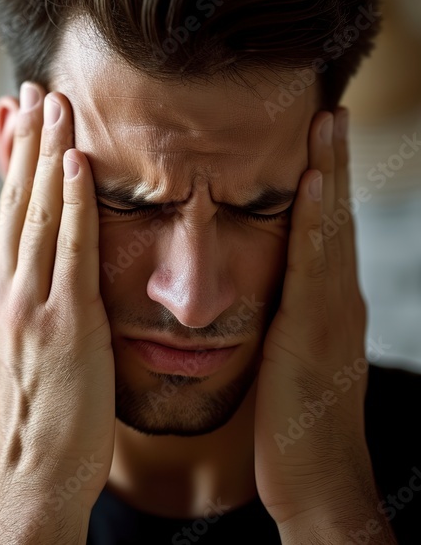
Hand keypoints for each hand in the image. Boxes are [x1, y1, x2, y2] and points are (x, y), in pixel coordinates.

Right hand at [0, 83, 114, 543]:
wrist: (35, 470)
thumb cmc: (40, 418)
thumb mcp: (21, 351)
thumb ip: (27, 306)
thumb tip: (34, 276)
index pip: (8, 214)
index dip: (15, 162)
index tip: (22, 118)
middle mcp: (6, 290)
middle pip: (16, 201)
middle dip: (25, 141)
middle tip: (34, 88)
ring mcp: (31, 303)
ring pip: (37, 212)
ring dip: (46, 153)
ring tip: (53, 103)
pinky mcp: (63, 320)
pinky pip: (68, 248)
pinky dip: (71, 200)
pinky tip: (75, 161)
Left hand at [253, 108, 391, 539]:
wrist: (316, 486)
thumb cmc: (290, 428)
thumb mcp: (282, 362)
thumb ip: (278, 325)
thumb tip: (259, 300)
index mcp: (319, 306)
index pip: (318, 231)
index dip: (319, 182)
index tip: (311, 134)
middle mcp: (333, 302)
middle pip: (333, 219)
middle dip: (332, 162)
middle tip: (328, 107)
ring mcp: (332, 317)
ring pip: (331, 232)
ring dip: (330, 174)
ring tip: (327, 122)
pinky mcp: (319, 335)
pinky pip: (316, 269)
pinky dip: (318, 223)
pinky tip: (313, 186)